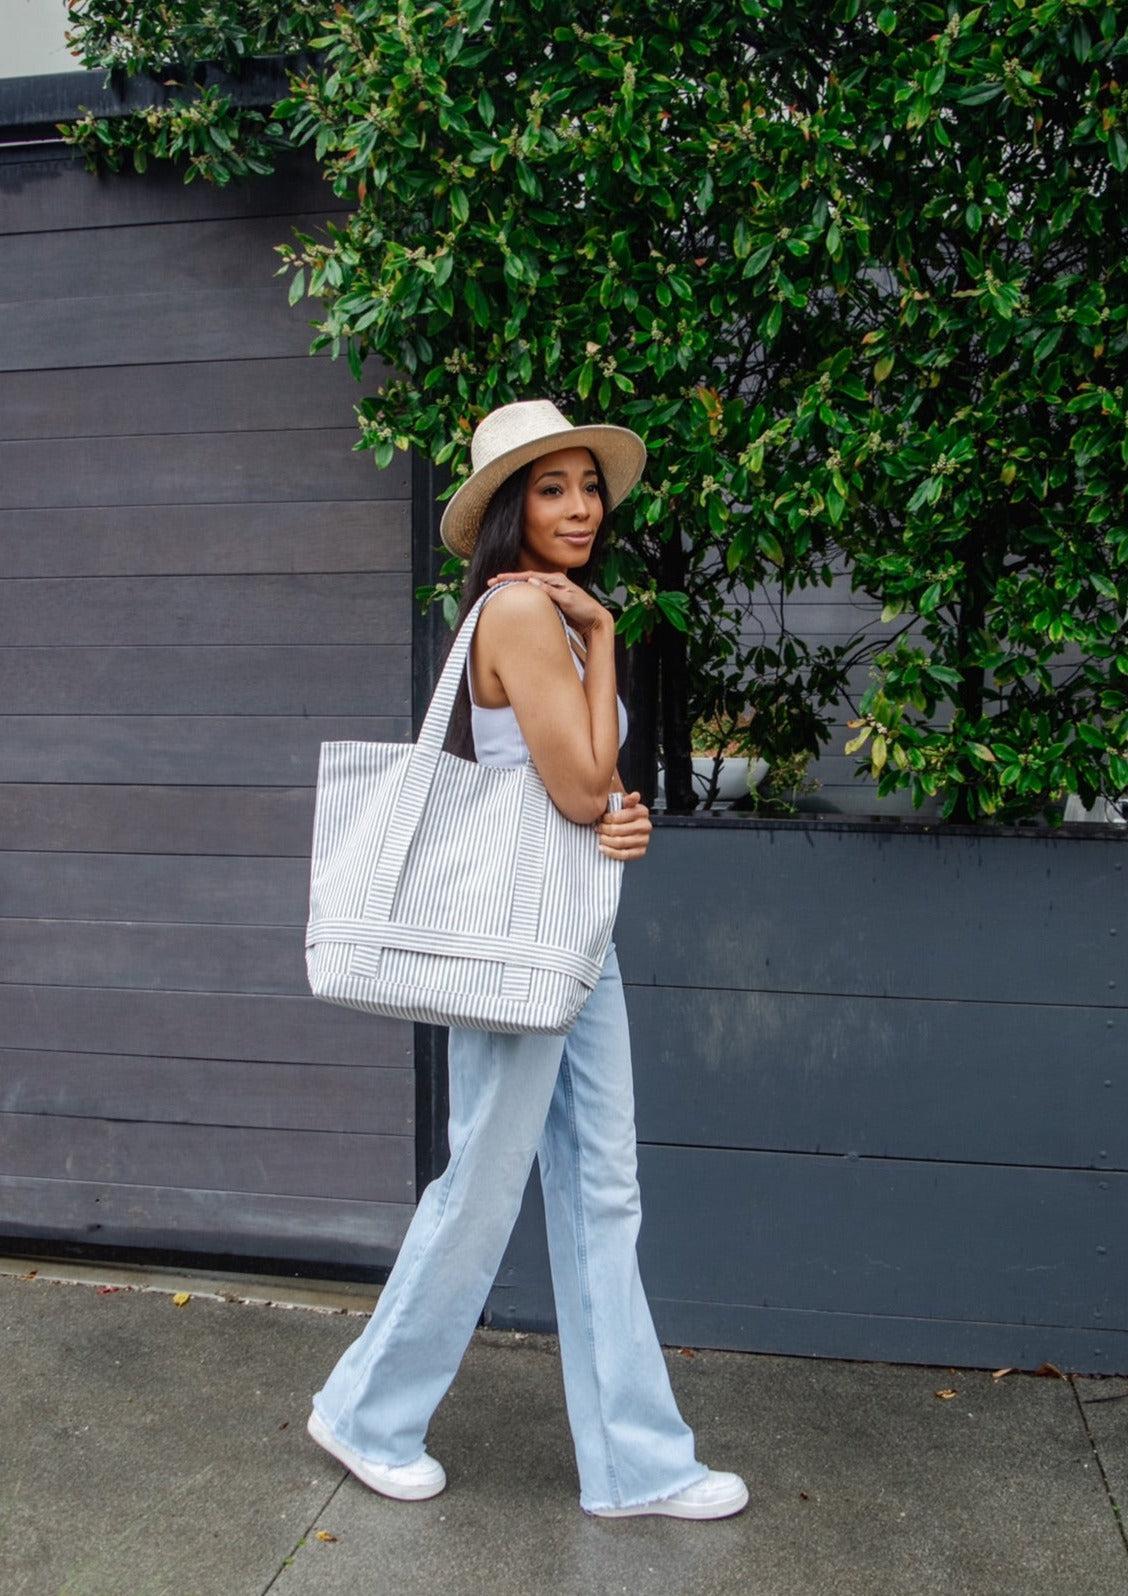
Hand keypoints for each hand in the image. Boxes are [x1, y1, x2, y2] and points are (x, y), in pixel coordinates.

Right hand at [487, 571, 610, 638]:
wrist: (596, 621)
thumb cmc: (585, 610)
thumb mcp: (567, 600)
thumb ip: (549, 591)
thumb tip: (531, 581)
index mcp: (556, 579)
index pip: (529, 576)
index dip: (512, 577)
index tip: (497, 579)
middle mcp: (553, 584)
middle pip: (527, 580)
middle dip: (509, 581)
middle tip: (491, 584)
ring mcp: (553, 593)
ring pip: (530, 589)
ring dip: (515, 589)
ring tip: (499, 591)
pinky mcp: (553, 602)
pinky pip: (535, 598)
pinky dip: (524, 598)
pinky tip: (517, 602)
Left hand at [597, 791, 651, 861]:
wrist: (628, 829)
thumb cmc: (623, 816)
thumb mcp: (623, 805)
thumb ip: (626, 800)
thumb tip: (635, 795)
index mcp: (642, 812)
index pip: (619, 817)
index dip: (606, 819)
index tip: (601, 819)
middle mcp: (645, 826)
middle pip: (618, 830)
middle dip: (604, 830)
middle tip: (598, 829)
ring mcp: (644, 840)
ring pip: (620, 842)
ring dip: (606, 841)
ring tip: (600, 837)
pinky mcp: (641, 852)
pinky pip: (624, 855)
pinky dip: (611, 852)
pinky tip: (603, 848)